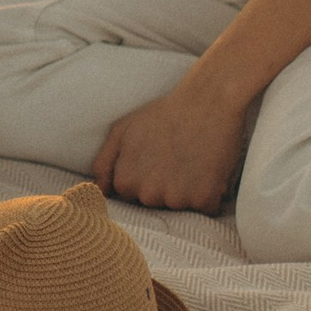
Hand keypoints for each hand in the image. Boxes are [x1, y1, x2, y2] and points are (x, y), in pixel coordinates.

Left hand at [92, 73, 252, 215]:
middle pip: (157, 204)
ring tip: (194, 161)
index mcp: (126, 182)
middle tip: (178, 157)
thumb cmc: (164, 114)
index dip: (146, 178)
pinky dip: (211, 195)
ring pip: (181, 208)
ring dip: (189, 192)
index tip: (157, 159)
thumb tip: (100, 191)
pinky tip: (210, 171)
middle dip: (166, 187)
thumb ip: (104, 163)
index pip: (132, 197)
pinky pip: (206, 209)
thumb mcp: (122, 130)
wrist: (209, 101)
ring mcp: (176, 199)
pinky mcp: (204, 199)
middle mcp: (148, 195)